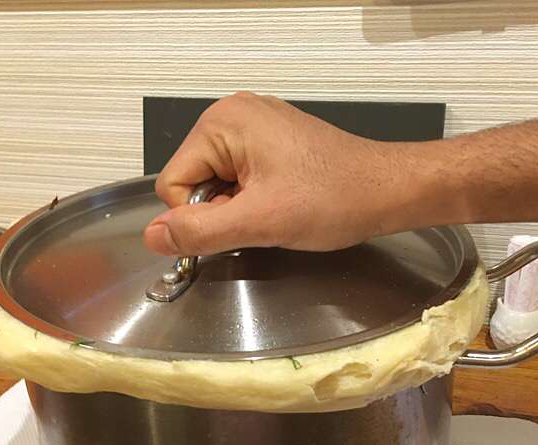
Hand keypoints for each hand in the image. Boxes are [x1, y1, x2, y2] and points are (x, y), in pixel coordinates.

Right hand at [144, 92, 427, 255]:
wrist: (385, 190)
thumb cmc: (333, 198)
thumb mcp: (259, 221)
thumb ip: (200, 231)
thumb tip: (152, 236)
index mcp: (222, 123)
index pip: (172, 184)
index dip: (198, 217)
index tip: (238, 224)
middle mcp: (233, 116)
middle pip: (192, 181)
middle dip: (219, 211)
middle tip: (262, 218)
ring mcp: (254, 126)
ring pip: (215, 183)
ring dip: (237, 208)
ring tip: (275, 210)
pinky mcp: (270, 142)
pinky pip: (238, 178)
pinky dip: (251, 199)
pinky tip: (280, 203)